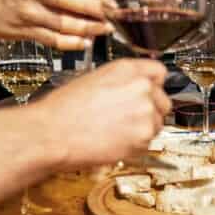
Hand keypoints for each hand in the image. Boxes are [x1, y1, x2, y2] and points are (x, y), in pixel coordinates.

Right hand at [31, 59, 170, 168]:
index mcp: (127, 69)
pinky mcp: (143, 138)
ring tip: (117, 130)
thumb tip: (131, 88)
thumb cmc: (62, 109)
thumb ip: (120, 81)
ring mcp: (145, 113)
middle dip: (150, 109)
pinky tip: (115, 140)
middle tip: (128, 117)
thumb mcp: (93, 80)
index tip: (149, 93)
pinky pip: (148, 142)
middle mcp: (141, 88)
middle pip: (163, 100)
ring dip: (142, 128)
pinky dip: (136, 144)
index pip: (159, 72)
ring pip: (157, 123)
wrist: (51, 133)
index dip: (152, 85)